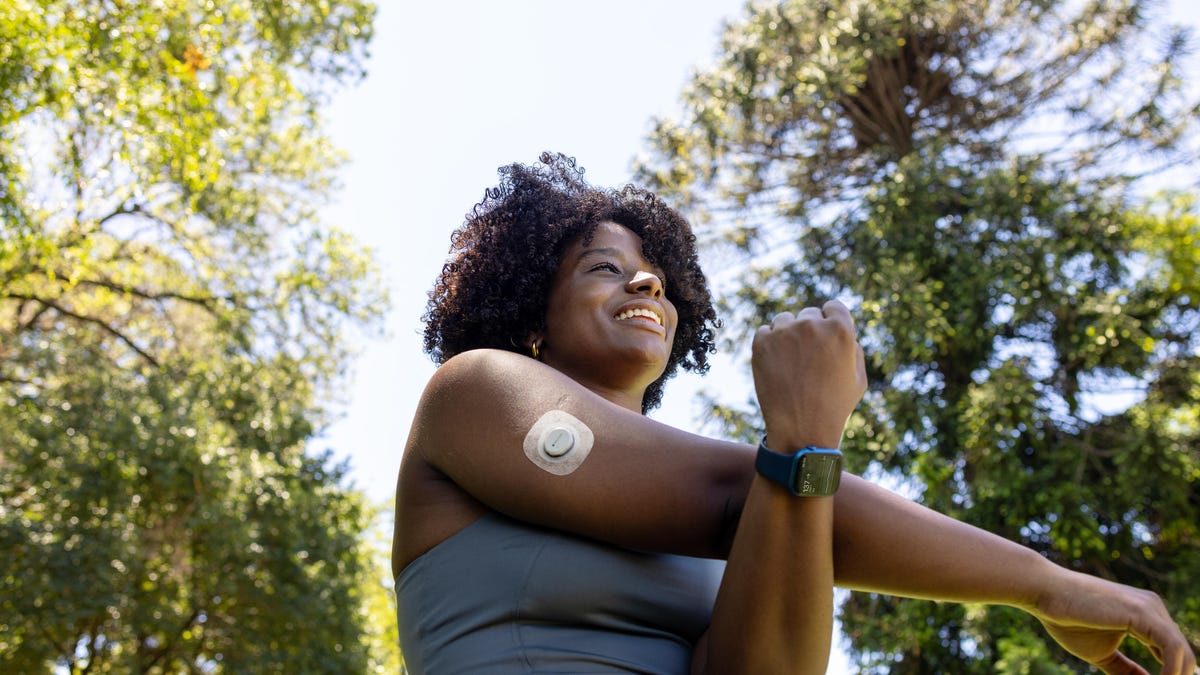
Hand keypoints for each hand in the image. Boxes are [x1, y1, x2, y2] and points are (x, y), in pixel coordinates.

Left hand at [751, 300, 866, 447]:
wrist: (802, 429)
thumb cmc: (834, 406)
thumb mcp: (858, 378)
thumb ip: (852, 348)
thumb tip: (838, 329)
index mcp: (840, 330)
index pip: (833, 306)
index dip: (829, 319)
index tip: (824, 333)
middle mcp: (812, 325)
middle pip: (808, 314)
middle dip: (809, 330)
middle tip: (807, 357)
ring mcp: (785, 332)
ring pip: (785, 320)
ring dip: (787, 334)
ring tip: (791, 363)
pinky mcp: (762, 342)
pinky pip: (765, 332)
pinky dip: (769, 344)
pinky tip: (776, 365)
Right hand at [1035, 570, 1195, 673]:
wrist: (1045, 592)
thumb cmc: (1067, 619)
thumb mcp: (1101, 653)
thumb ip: (1125, 669)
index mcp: (1146, 615)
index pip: (1173, 651)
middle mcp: (1154, 607)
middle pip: (1184, 655)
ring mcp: (1151, 608)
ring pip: (1183, 654)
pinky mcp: (1143, 612)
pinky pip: (1172, 649)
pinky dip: (1170, 673)